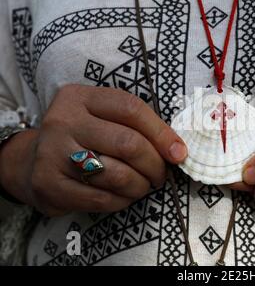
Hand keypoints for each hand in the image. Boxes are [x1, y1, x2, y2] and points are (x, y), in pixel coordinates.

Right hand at [0, 85, 186, 215]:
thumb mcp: (102, 118)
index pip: (131, 109)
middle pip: (128, 143)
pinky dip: (122, 201)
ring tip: (143, 186)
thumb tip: (177, 150)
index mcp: (80, 98)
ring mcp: (52, 152)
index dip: (162, 133)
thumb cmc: (83, 137)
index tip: (179, 152)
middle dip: (155, 164)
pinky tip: (124, 196)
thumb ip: (136, 125)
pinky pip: (102, 198)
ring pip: (118, 175)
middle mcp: (63, 120)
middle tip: (160, 175)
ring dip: (141, 186)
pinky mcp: (48, 184)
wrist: (32, 161)